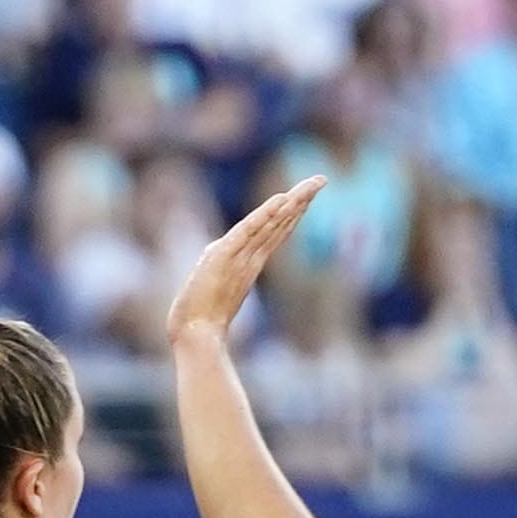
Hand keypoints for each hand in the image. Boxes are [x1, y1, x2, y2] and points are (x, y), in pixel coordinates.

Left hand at [169, 175, 321, 344]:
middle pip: (280, 223)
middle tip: (321, 180)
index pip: (274, 232)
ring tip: (312, 184)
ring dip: (291, 202)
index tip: (306, 194)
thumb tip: (213, 251)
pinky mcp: (225, 257)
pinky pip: (248, 231)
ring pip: (271, 223)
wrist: (194, 337)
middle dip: (300, 200)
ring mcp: (241, 258)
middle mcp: (250, 258)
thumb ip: (217, 266)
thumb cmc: (199, 320)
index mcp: (248, 264)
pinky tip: (281, 200)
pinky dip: (265, 215)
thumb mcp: (210, 282)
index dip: (290, 212)